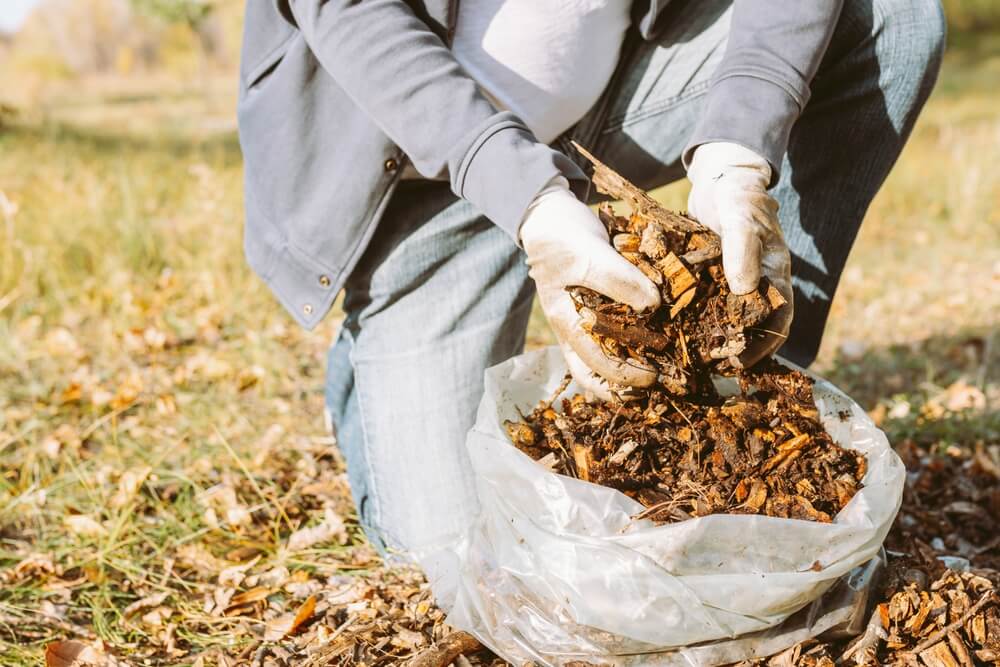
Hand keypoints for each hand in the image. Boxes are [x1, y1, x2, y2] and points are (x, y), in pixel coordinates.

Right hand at [520, 177, 660, 398]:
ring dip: (635, 365)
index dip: (624, 377)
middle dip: (628, 384)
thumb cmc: (562, 237)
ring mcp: (588, 318)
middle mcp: (576, 328)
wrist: (552, 216)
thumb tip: (653, 306)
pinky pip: (620, 332)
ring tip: (666, 368)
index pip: (592, 365)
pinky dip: (638, 340)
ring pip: (609, 357)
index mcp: (566, 323)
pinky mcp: (601, 306)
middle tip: (664, 382)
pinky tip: (661, 338)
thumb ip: (618, 279)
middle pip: (597, 373)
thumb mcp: (588, 254)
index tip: (655, 377)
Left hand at [687, 142, 793, 366]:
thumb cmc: (738, 197)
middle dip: (735, 350)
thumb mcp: (740, 218)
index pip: (778, 319)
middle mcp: (756, 284)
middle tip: (710, 371)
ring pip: (727, 320)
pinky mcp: (710, 279)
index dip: (764, 345)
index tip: (740, 363)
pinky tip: (672, 332)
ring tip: (690, 360)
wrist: (721, 179)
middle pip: (752, 327)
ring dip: (713, 340)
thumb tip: (743, 289)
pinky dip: (694, 320)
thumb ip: (742, 249)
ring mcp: (733, 283)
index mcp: (775, 275)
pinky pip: (705, 305)